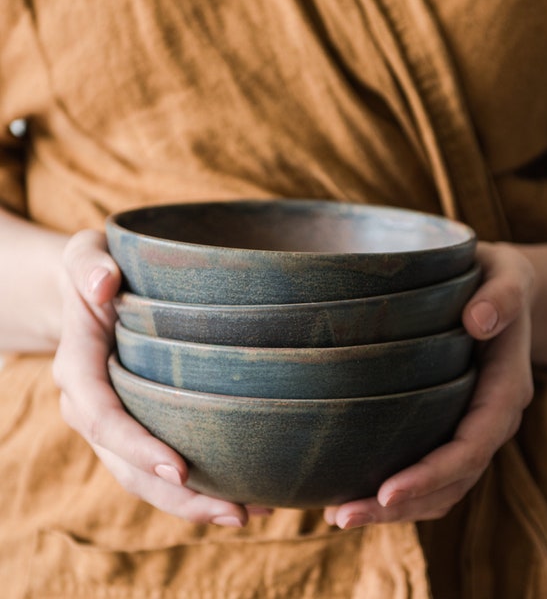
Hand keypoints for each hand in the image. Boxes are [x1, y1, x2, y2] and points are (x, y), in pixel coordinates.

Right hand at [52, 229, 254, 526]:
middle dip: (176, 496)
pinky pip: (158, 464)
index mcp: (79, 368)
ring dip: (192, 503)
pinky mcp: (137, 424)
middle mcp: (91, 405)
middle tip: (235, 512)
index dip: (135, 447)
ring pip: (144, 479)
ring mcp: (115, 421)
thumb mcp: (85, 253)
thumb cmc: (95, 270)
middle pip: (126, 466)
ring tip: (248, 513)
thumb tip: (104, 284)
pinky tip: (240, 492)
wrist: (92, 292)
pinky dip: (194, 485)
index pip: (102, 417)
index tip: (178, 469)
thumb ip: (87, 264)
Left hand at [323, 242, 535, 528]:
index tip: (386, 492)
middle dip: (401, 505)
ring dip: (395, 509)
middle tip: (342, 516)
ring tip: (340, 515)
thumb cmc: (497, 281)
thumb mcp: (506, 274)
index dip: (432, 474)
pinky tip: (354, 490)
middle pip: (452, 481)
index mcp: (505, 389)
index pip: (472, 445)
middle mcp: (489, 418)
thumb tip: (478, 321)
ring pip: (441, 487)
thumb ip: (500, 295)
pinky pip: (430, 469)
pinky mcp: (449, 423)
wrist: (500, 293)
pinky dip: (397, 489)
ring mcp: (469, 426)